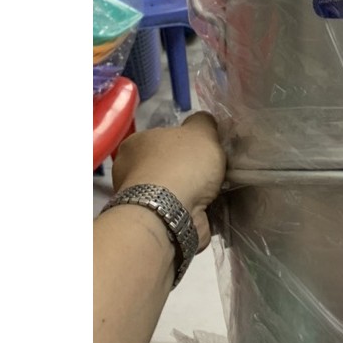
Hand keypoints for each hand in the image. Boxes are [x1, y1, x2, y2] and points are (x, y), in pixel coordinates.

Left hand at [111, 112, 226, 250]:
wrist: (170, 213)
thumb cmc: (182, 165)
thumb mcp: (202, 131)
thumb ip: (204, 123)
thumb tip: (203, 121)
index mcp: (136, 142)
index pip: (162, 138)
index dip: (184, 143)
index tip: (202, 152)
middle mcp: (130, 169)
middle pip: (165, 164)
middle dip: (186, 170)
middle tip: (209, 173)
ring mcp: (138, 198)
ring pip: (170, 190)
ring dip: (188, 193)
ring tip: (212, 195)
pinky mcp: (150, 221)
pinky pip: (174, 211)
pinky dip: (189, 211)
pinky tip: (205, 210)